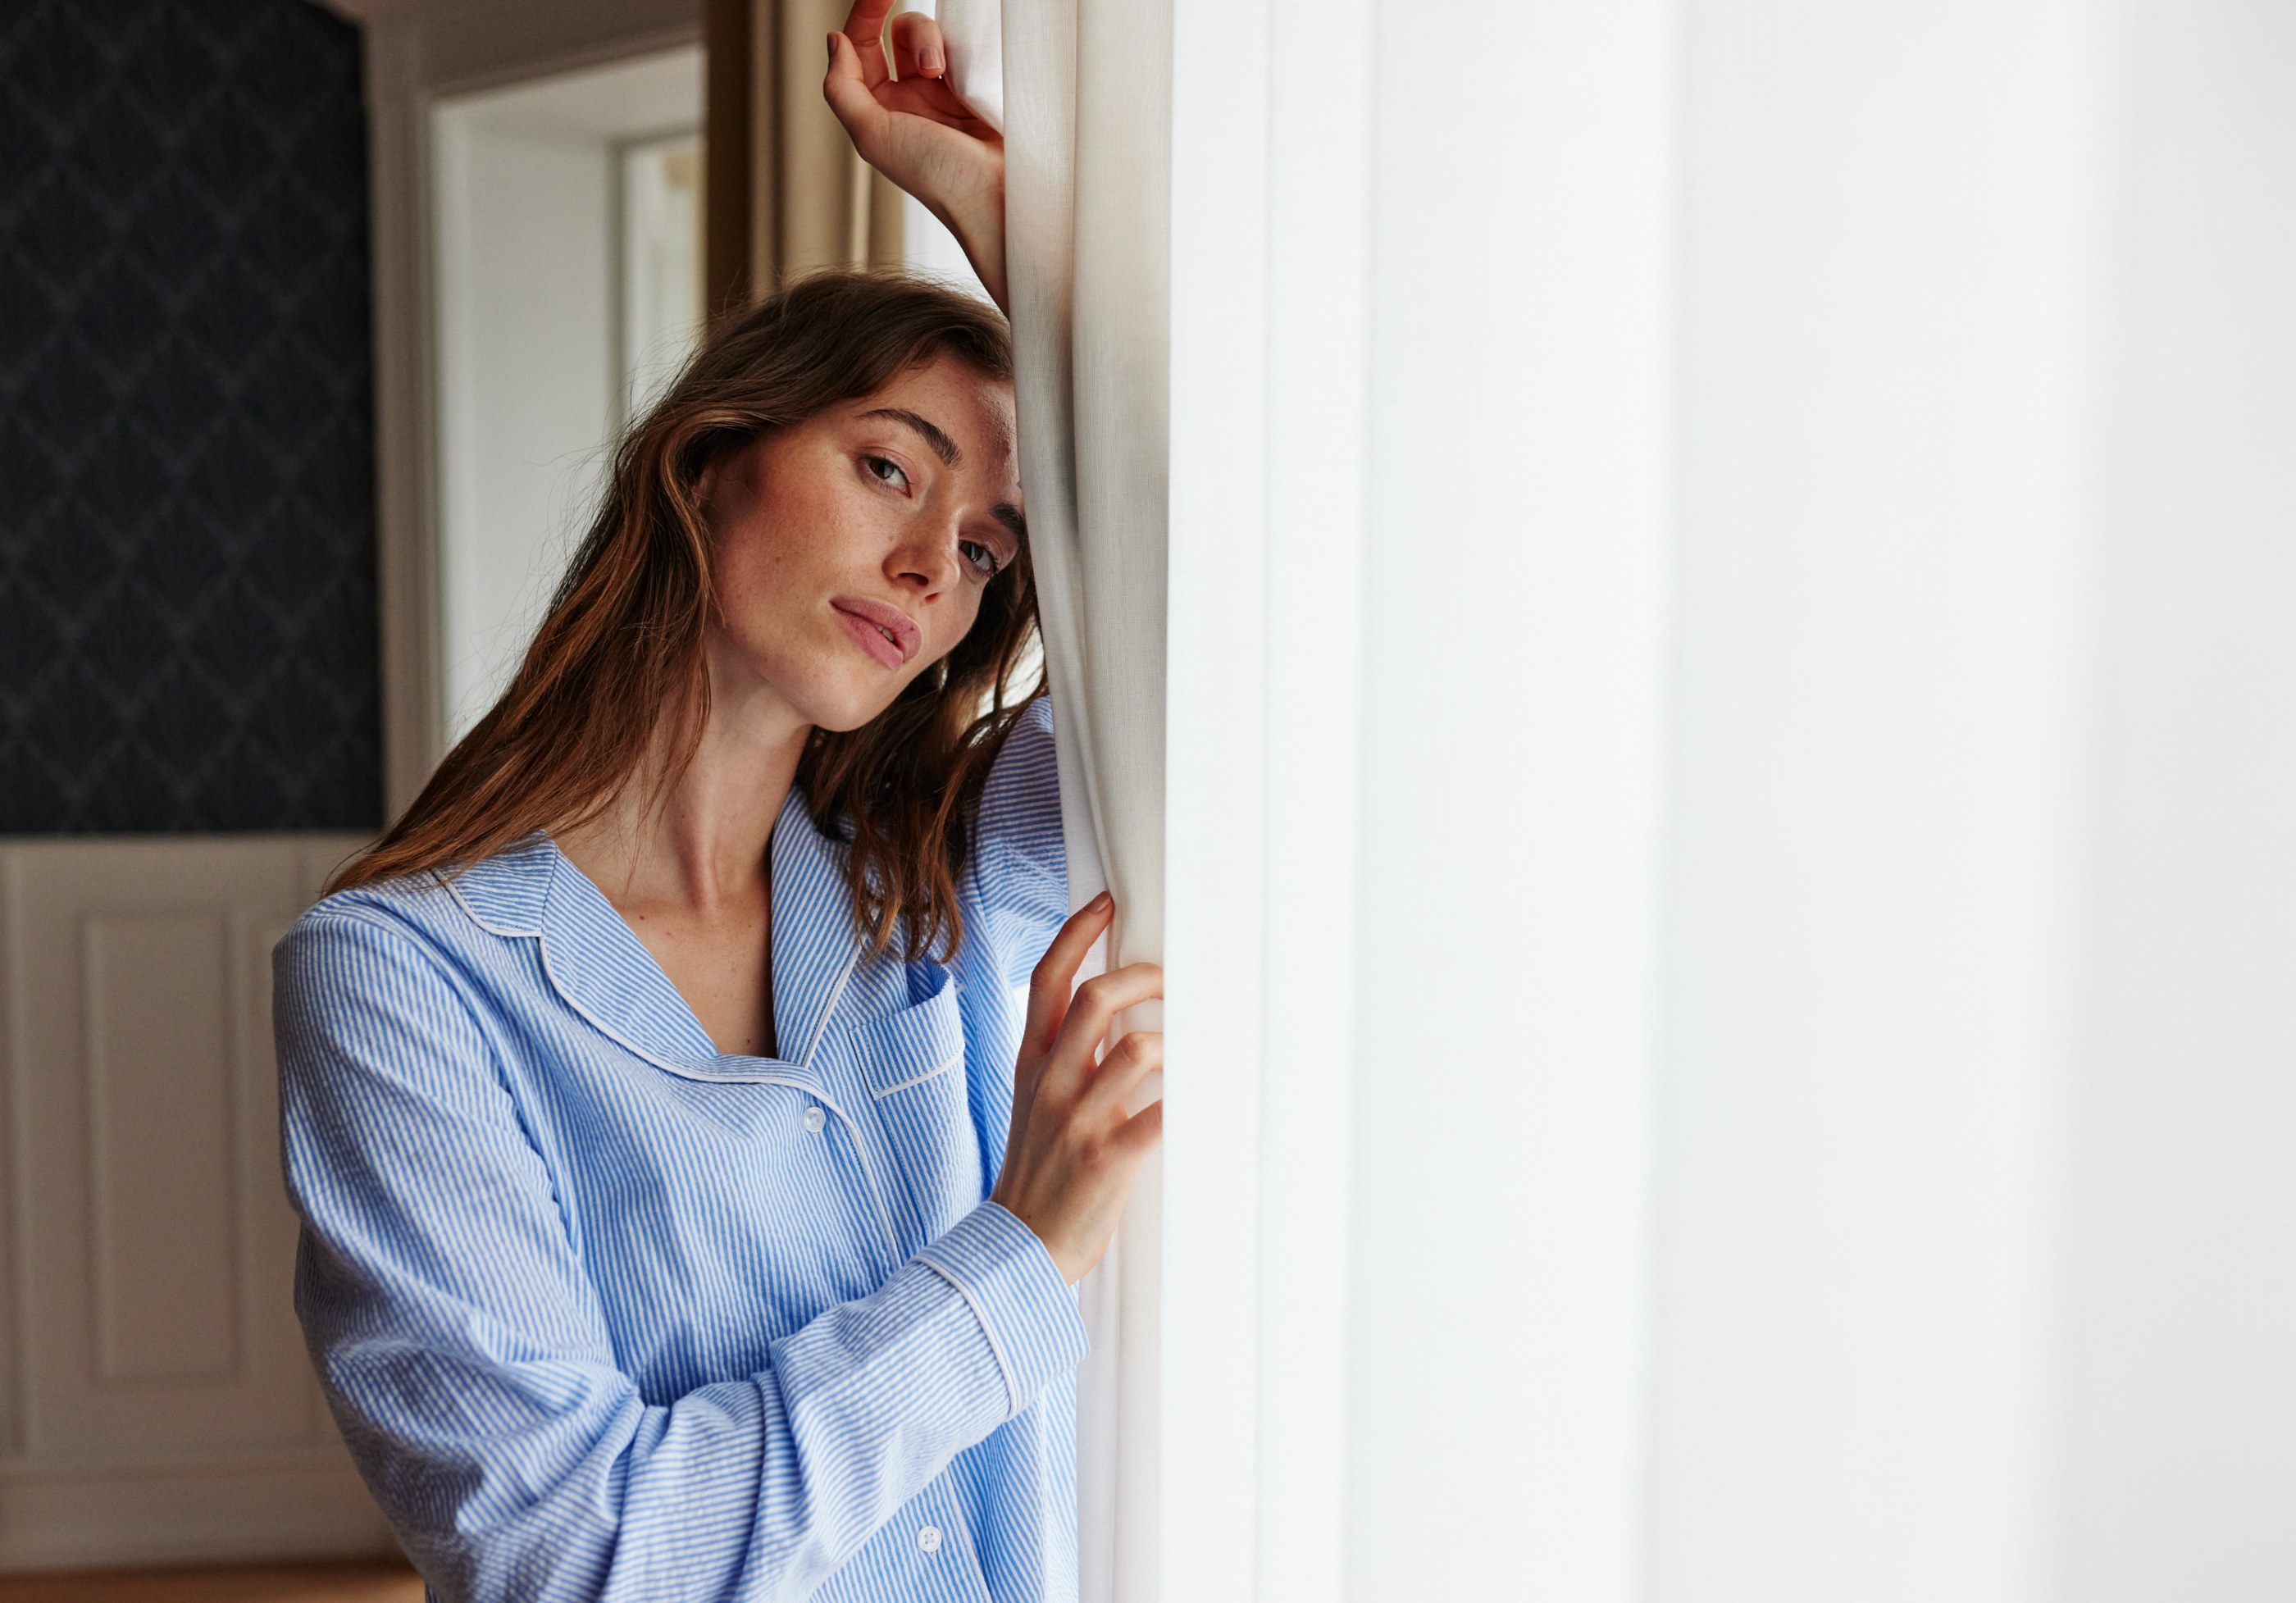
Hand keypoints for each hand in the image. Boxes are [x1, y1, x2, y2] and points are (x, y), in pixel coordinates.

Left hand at [825, 1, 1008, 309]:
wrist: (996, 195)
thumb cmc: (937, 176)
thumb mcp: (872, 135)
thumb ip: (842, 87)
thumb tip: (834, 41)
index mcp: (875, 113)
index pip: (861, 49)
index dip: (864, 16)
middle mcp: (906, 101)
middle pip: (899, 36)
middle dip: (911, 31)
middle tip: (919, 27)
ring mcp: (941, 95)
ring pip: (930, 39)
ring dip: (932, 43)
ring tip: (941, 71)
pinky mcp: (973, 92)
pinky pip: (962, 49)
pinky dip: (959, 49)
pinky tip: (962, 70)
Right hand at [991, 893, 1163, 1283]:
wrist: (1018, 1248)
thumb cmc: (1039, 1173)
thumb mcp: (1037, 1102)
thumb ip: (1068, 1059)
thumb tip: (1116, 1018)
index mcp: (1032, 1064)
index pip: (1047, 981)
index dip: (1077, 934)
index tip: (1107, 904)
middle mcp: (1052, 1083)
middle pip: (1096, 998)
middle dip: (1144, 977)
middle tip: (1174, 980)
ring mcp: (1079, 1119)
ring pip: (1136, 1049)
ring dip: (1175, 1044)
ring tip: (1191, 1055)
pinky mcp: (1109, 1157)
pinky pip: (1161, 1114)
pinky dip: (1191, 1100)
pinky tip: (1207, 1095)